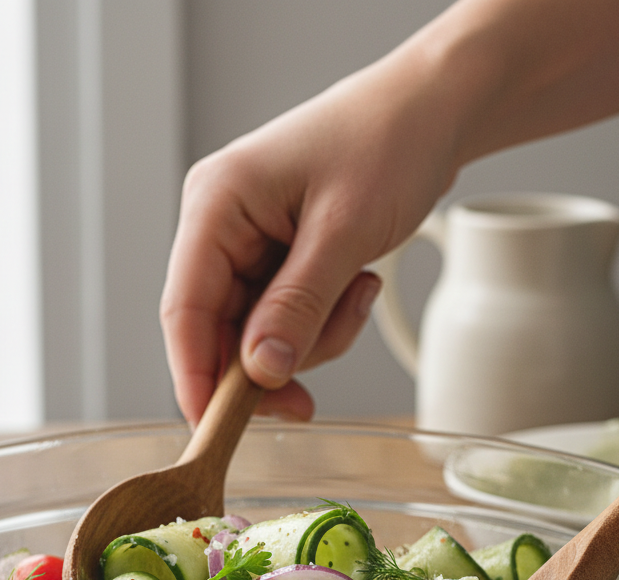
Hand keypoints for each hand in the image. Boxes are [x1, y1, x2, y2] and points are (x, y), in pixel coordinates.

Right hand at [159, 38, 464, 424]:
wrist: (434, 110)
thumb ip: (298, 305)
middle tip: (313, 391)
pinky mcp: (280, 258)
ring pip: (260, 334)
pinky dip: (325, 321)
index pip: (184, 309)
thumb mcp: (344, 230)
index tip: (215, 430)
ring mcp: (250, 244)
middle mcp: (222, 226)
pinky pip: (289, 318)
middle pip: (221, 331)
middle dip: (273, 362)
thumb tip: (261, 372)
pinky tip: (357, 285)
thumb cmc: (389, 141)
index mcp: (216, 204)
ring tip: (357, 291)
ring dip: (313, 336)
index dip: (195, 377)